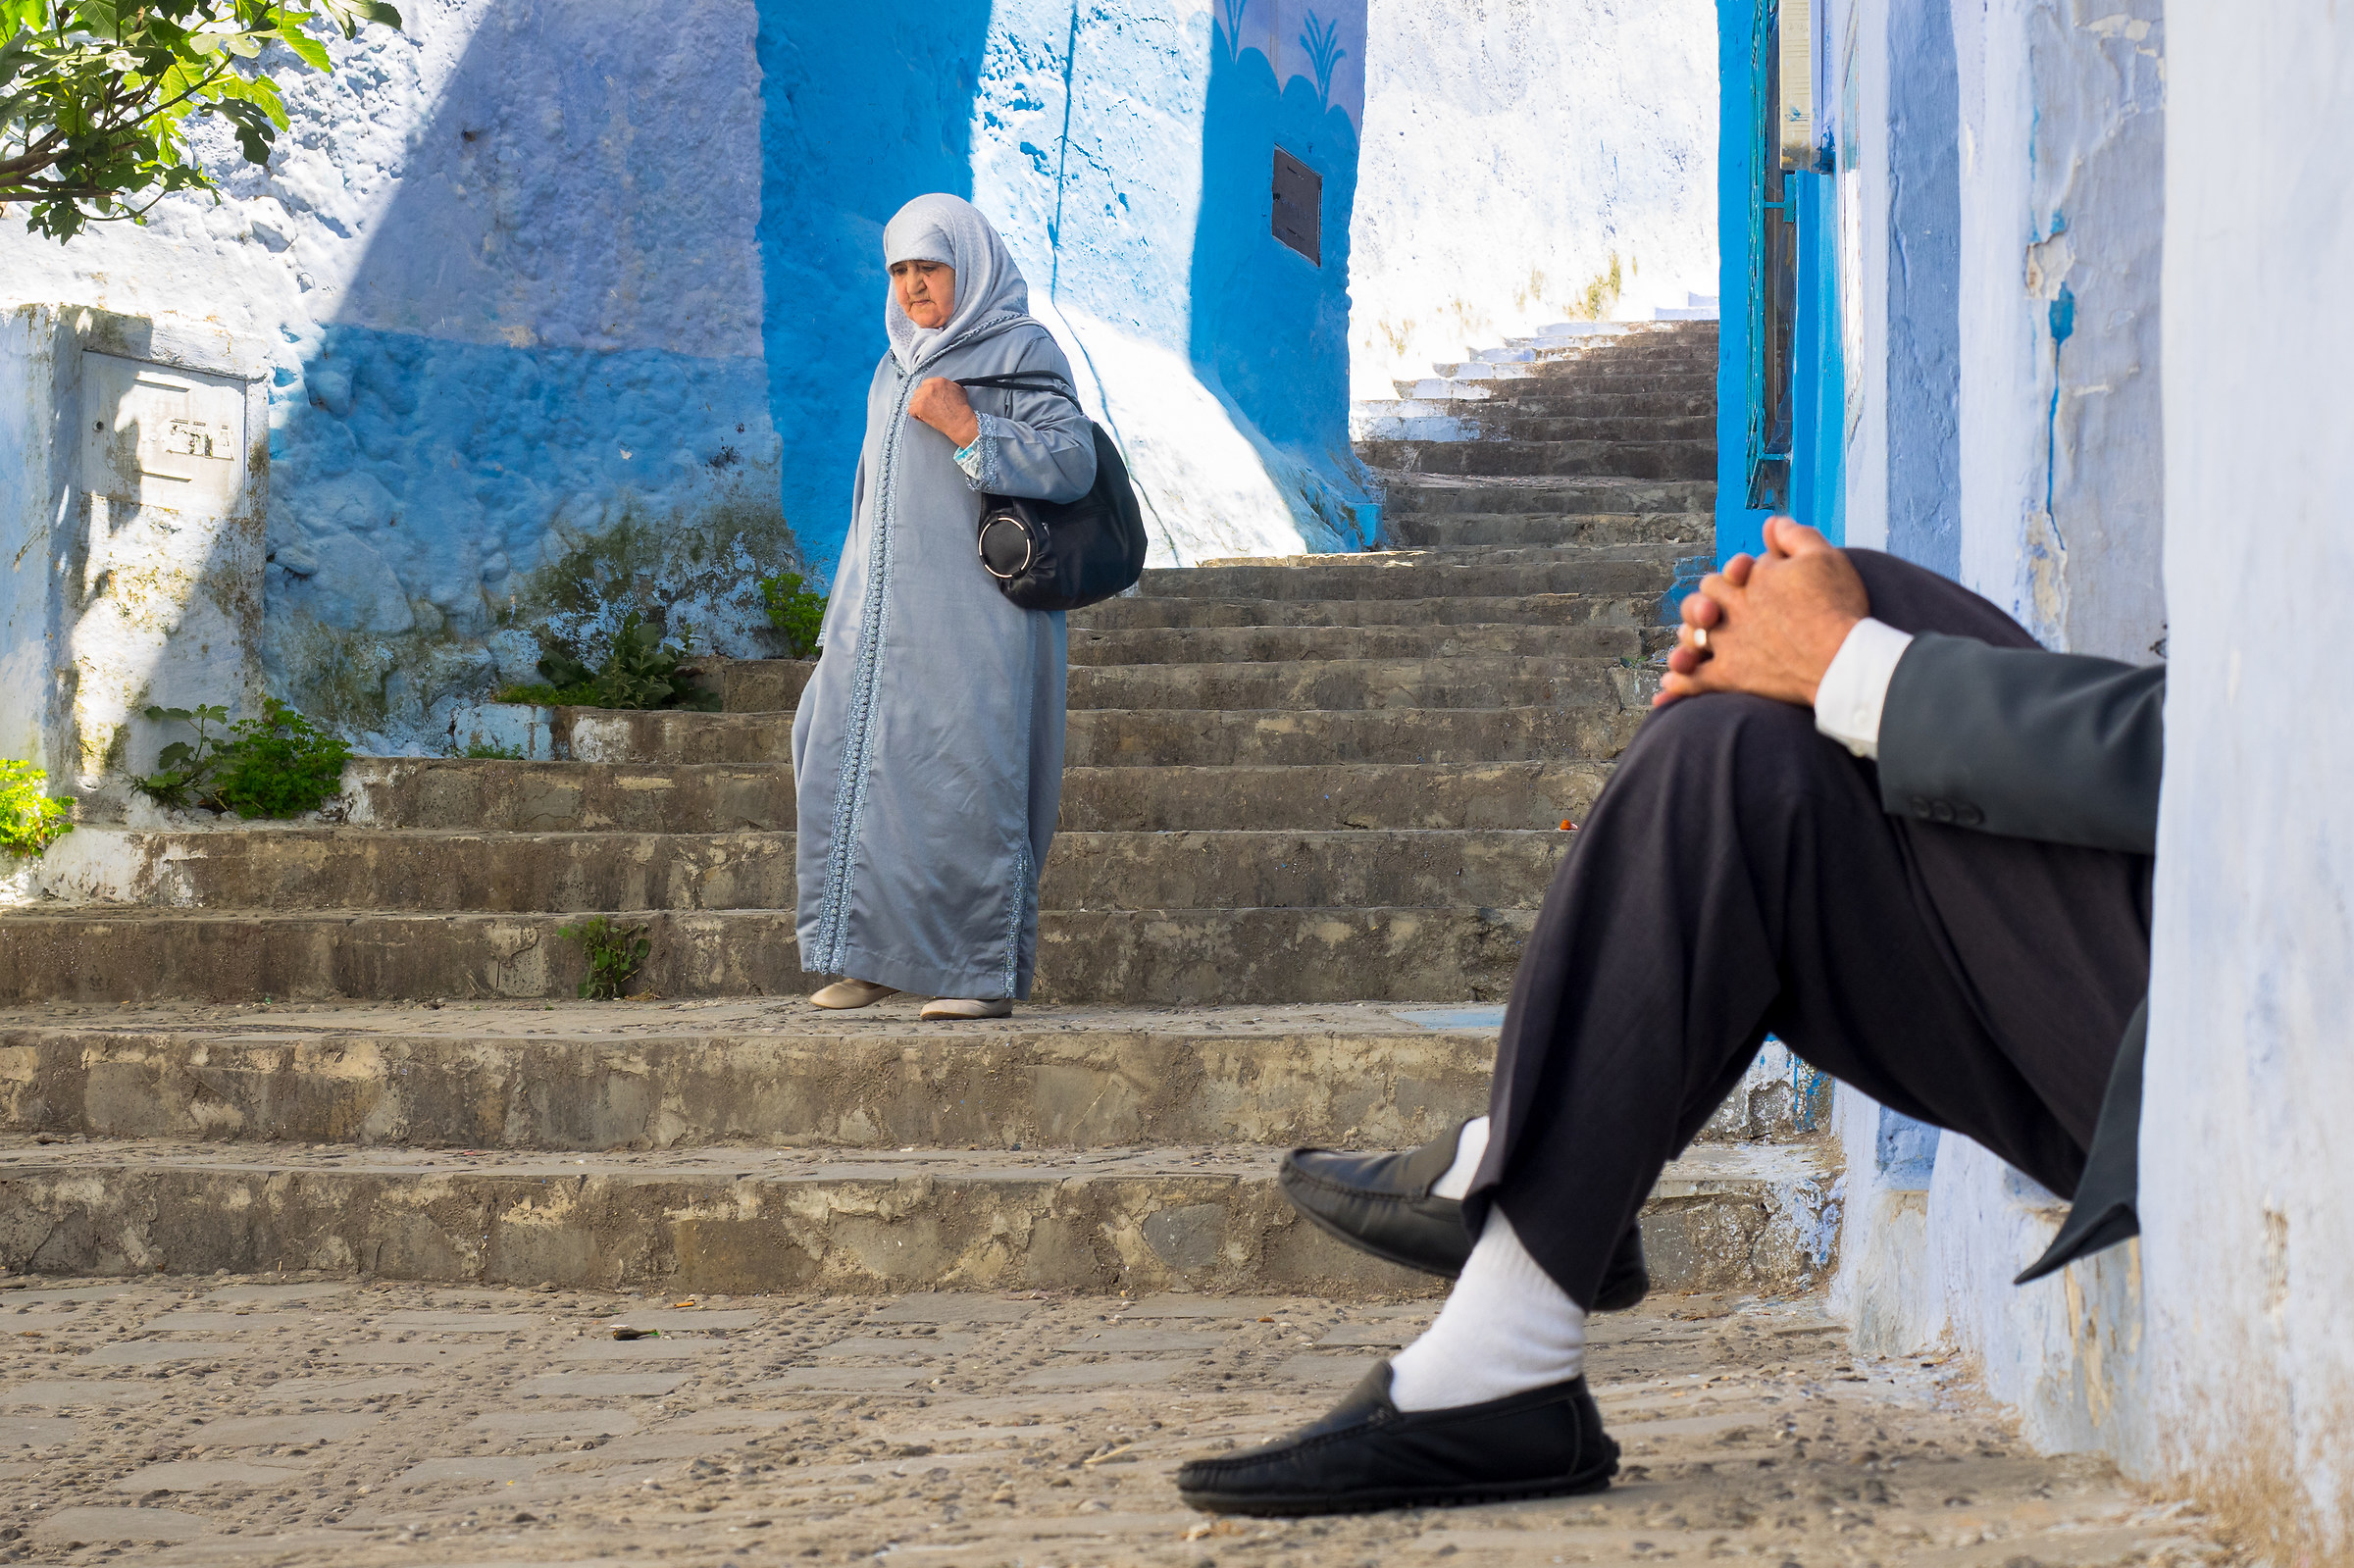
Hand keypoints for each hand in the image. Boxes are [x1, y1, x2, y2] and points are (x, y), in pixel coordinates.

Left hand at [908, 377, 979, 448]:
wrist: (960, 421)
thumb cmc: (961, 408)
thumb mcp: (958, 390)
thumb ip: (948, 385)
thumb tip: (944, 387)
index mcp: (939, 381)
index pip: (925, 384)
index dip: (927, 393)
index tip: (929, 399)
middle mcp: (930, 387)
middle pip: (918, 392)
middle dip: (922, 400)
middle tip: (929, 408)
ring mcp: (923, 397)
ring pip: (913, 401)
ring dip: (918, 408)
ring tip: (928, 413)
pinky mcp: (919, 407)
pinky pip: (911, 410)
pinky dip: (916, 415)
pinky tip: (924, 417)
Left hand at [1653, 516, 1869, 707]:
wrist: (1841, 659)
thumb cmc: (1837, 605)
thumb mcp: (1823, 557)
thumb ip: (1793, 536)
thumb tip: (1772, 522)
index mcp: (1748, 581)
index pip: (1723, 575)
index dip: (1730, 577)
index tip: (1744, 581)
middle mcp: (1730, 611)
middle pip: (1700, 602)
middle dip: (1704, 606)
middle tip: (1712, 615)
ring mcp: (1726, 644)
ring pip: (1690, 638)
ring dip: (1689, 639)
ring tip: (1692, 646)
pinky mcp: (1728, 677)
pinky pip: (1692, 681)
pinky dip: (1678, 683)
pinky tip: (1668, 686)